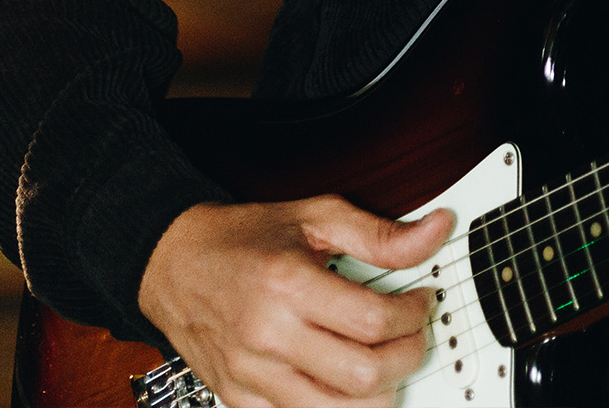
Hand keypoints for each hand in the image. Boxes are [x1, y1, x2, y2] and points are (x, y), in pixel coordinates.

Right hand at [138, 196, 453, 406]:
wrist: (172, 263)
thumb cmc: (243, 239)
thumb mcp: (315, 217)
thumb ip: (380, 234)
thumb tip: (436, 231)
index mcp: (287, 285)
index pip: (374, 322)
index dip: (414, 315)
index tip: (421, 303)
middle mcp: (267, 336)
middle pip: (363, 374)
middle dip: (407, 356)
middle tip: (411, 335)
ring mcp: (251, 375)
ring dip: (378, 391)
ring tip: (383, 361)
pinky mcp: (239, 399)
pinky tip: (345, 382)